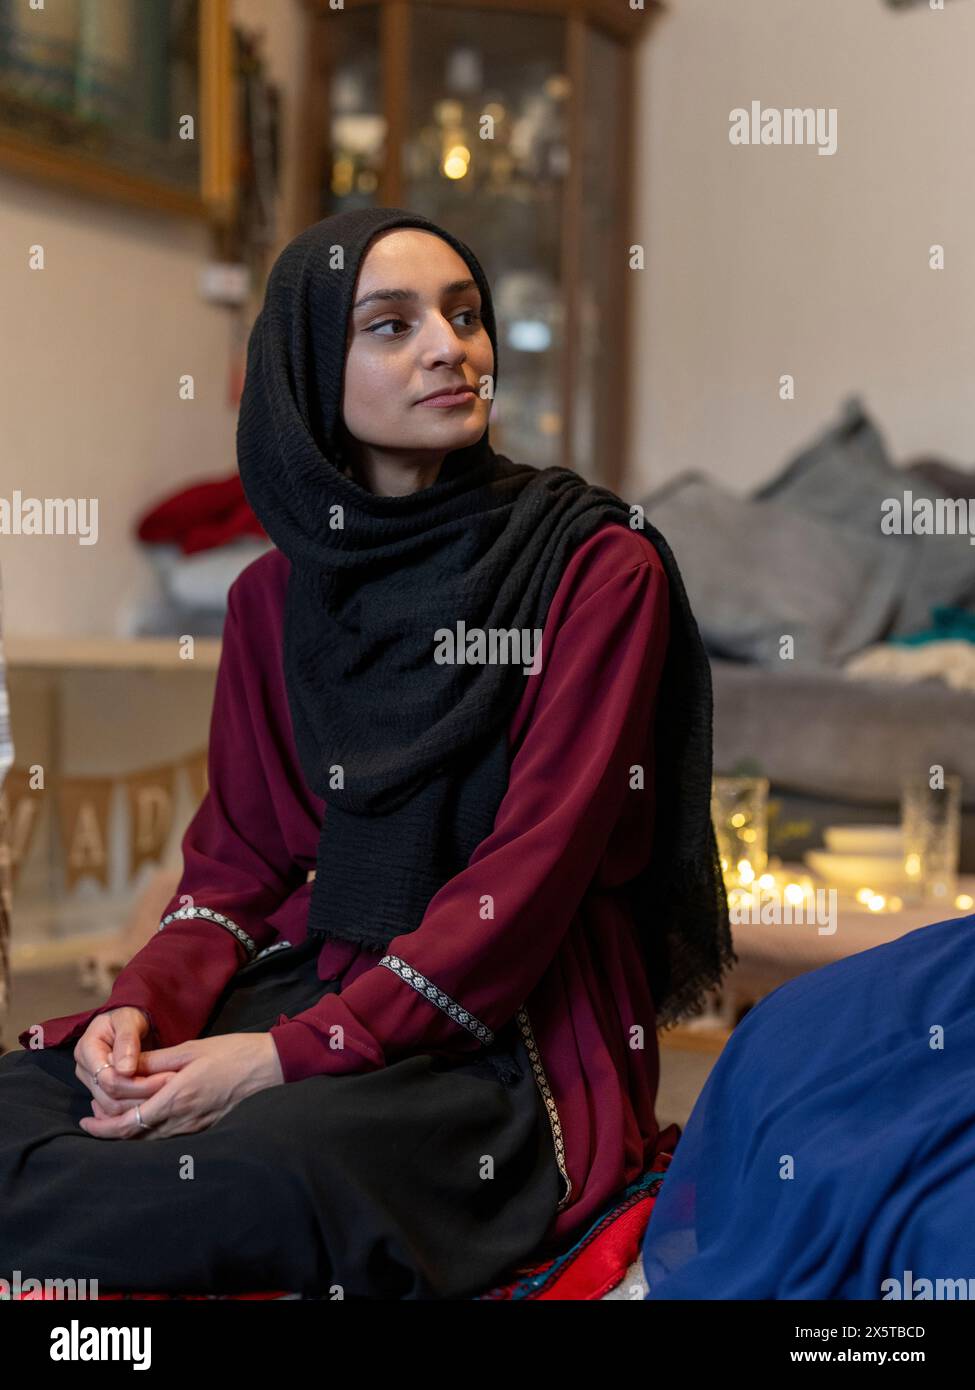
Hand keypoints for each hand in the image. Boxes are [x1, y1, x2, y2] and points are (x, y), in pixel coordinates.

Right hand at [74, 1006, 176, 1116]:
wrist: (126, 1024)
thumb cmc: (127, 1018)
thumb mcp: (129, 1020)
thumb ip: (127, 1041)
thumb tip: (125, 1070)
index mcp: (87, 1050)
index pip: (107, 1079)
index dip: (136, 1084)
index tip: (165, 1079)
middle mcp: (85, 1070)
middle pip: (109, 1098)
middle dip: (141, 1097)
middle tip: (172, 1088)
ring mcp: (91, 1083)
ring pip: (113, 1108)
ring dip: (140, 1106)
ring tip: (167, 1094)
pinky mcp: (101, 1093)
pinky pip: (117, 1109)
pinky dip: (136, 1108)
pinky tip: (156, 1100)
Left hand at [78, 1033, 284, 1140]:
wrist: (266, 1067)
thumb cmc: (231, 1053)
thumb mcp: (190, 1049)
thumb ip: (155, 1060)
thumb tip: (126, 1067)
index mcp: (175, 1097)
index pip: (127, 1122)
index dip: (102, 1124)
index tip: (87, 1117)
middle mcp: (181, 1119)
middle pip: (133, 1136)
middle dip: (109, 1129)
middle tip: (93, 1116)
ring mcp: (192, 1127)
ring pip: (148, 1140)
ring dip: (127, 1131)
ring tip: (111, 1117)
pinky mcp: (201, 1128)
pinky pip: (165, 1137)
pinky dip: (146, 1131)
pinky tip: (143, 1118)